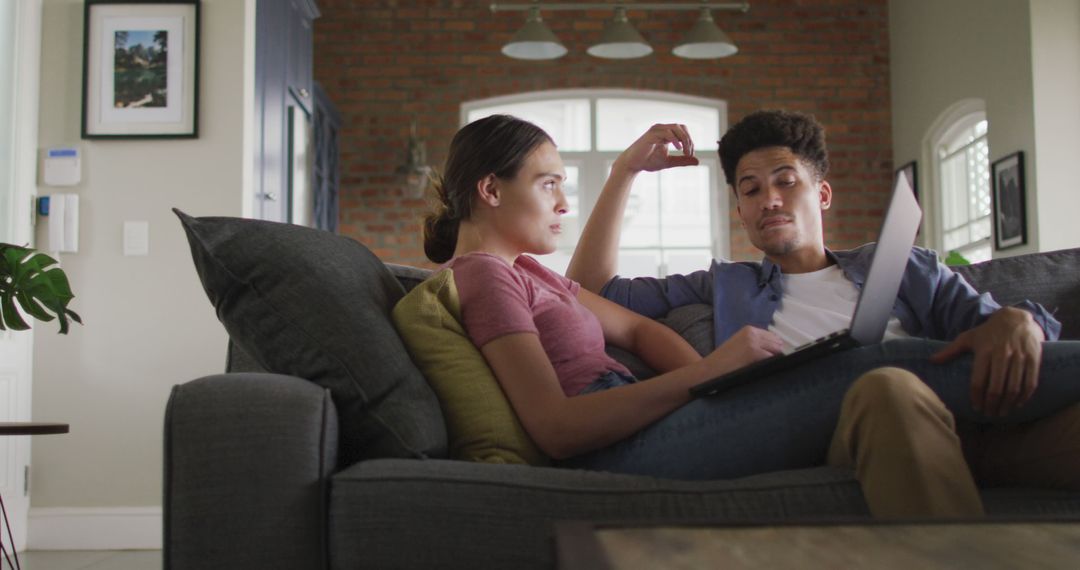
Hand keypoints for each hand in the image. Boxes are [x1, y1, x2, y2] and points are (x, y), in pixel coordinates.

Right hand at [612, 123, 699, 174]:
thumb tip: (698, 161)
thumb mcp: (669, 162)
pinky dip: (674, 139)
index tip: (690, 155)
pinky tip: (678, 149)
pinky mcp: (651, 134)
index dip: (690, 142)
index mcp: (666, 133)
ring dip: (684, 140)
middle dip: (688, 140)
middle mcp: (662, 129)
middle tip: (689, 154)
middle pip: (682, 127)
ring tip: (685, 152)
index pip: (683, 132)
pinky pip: (667, 132)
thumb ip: (683, 161)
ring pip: (676, 128)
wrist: (633, 164)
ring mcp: (656, 130)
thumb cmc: (648, 162)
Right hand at [704, 326, 783, 376]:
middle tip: (772, 363)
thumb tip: (775, 348)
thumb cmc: (724, 360)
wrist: (711, 368)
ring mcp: (753, 342)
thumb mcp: (739, 344)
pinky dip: (771, 364)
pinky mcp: (754, 352)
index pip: (772, 336)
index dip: (775, 346)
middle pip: (777, 342)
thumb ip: (755, 342)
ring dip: (775, 359)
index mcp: (749, 329)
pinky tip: (764, 369)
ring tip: (768, 367)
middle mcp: (752, 333)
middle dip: (777, 352)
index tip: (775, 355)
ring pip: (776, 350)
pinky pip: (772, 358)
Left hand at [931, 307, 1045, 416]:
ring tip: (1002, 412)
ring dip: (1008, 404)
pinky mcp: (1034, 358)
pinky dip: (1024, 396)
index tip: (976, 408)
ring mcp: (1019, 357)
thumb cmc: (988, 332)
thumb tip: (931, 361)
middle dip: (992, 405)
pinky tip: (1018, 404)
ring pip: (1014, 387)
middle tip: (989, 414)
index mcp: (984, 351)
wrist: (1016, 319)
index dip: (977, 398)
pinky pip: (1030, 382)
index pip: (978, 381)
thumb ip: (950, 351)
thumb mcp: (968, 338)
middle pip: (996, 388)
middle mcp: (1002, 354)